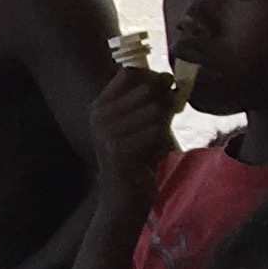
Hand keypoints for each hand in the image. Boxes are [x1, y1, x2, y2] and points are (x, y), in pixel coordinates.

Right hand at [90, 64, 180, 207]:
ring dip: (163, 126)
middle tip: (164, 121)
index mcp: (101, 105)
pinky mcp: (118, 149)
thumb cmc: (138, 156)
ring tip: (155, 142)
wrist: (124, 195)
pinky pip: (155, 131)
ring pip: (153, 110)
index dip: (153, 77)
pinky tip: (151, 155)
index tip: (164, 90)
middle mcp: (99, 115)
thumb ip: (153, 99)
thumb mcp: (143, 123)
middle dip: (164, 102)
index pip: (129, 73)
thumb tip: (169, 76)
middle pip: (146, 89)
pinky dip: (161, 143)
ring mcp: (106, 132)